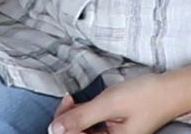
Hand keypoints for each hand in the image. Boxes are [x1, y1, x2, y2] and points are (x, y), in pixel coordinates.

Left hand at [49, 75, 177, 133]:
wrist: (166, 90)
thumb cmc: (143, 97)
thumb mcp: (108, 105)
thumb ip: (81, 117)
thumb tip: (54, 128)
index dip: (63, 126)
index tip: (64, 105)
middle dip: (66, 119)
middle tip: (68, 99)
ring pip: (80, 130)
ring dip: (72, 115)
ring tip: (72, 99)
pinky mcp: (110, 127)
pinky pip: (88, 125)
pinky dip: (81, 113)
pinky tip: (78, 102)